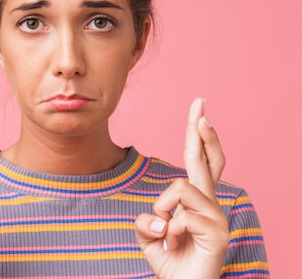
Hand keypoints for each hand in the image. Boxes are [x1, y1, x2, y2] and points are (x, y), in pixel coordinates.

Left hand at [135, 98, 228, 278]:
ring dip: (163, 209)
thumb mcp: (148, 234)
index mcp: (195, 200)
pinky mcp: (219, 232)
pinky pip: (181, 217)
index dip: (199, 136)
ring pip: (181, 187)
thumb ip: (147, 219)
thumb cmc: (170, 260)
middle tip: (200, 105)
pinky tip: (173, 245)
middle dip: (202, 131)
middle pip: (207, 160)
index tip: (200, 109)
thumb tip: (158, 217)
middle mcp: (210, 203)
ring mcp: (217, 217)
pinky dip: (168, 231)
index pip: (200, 161)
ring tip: (166, 234)